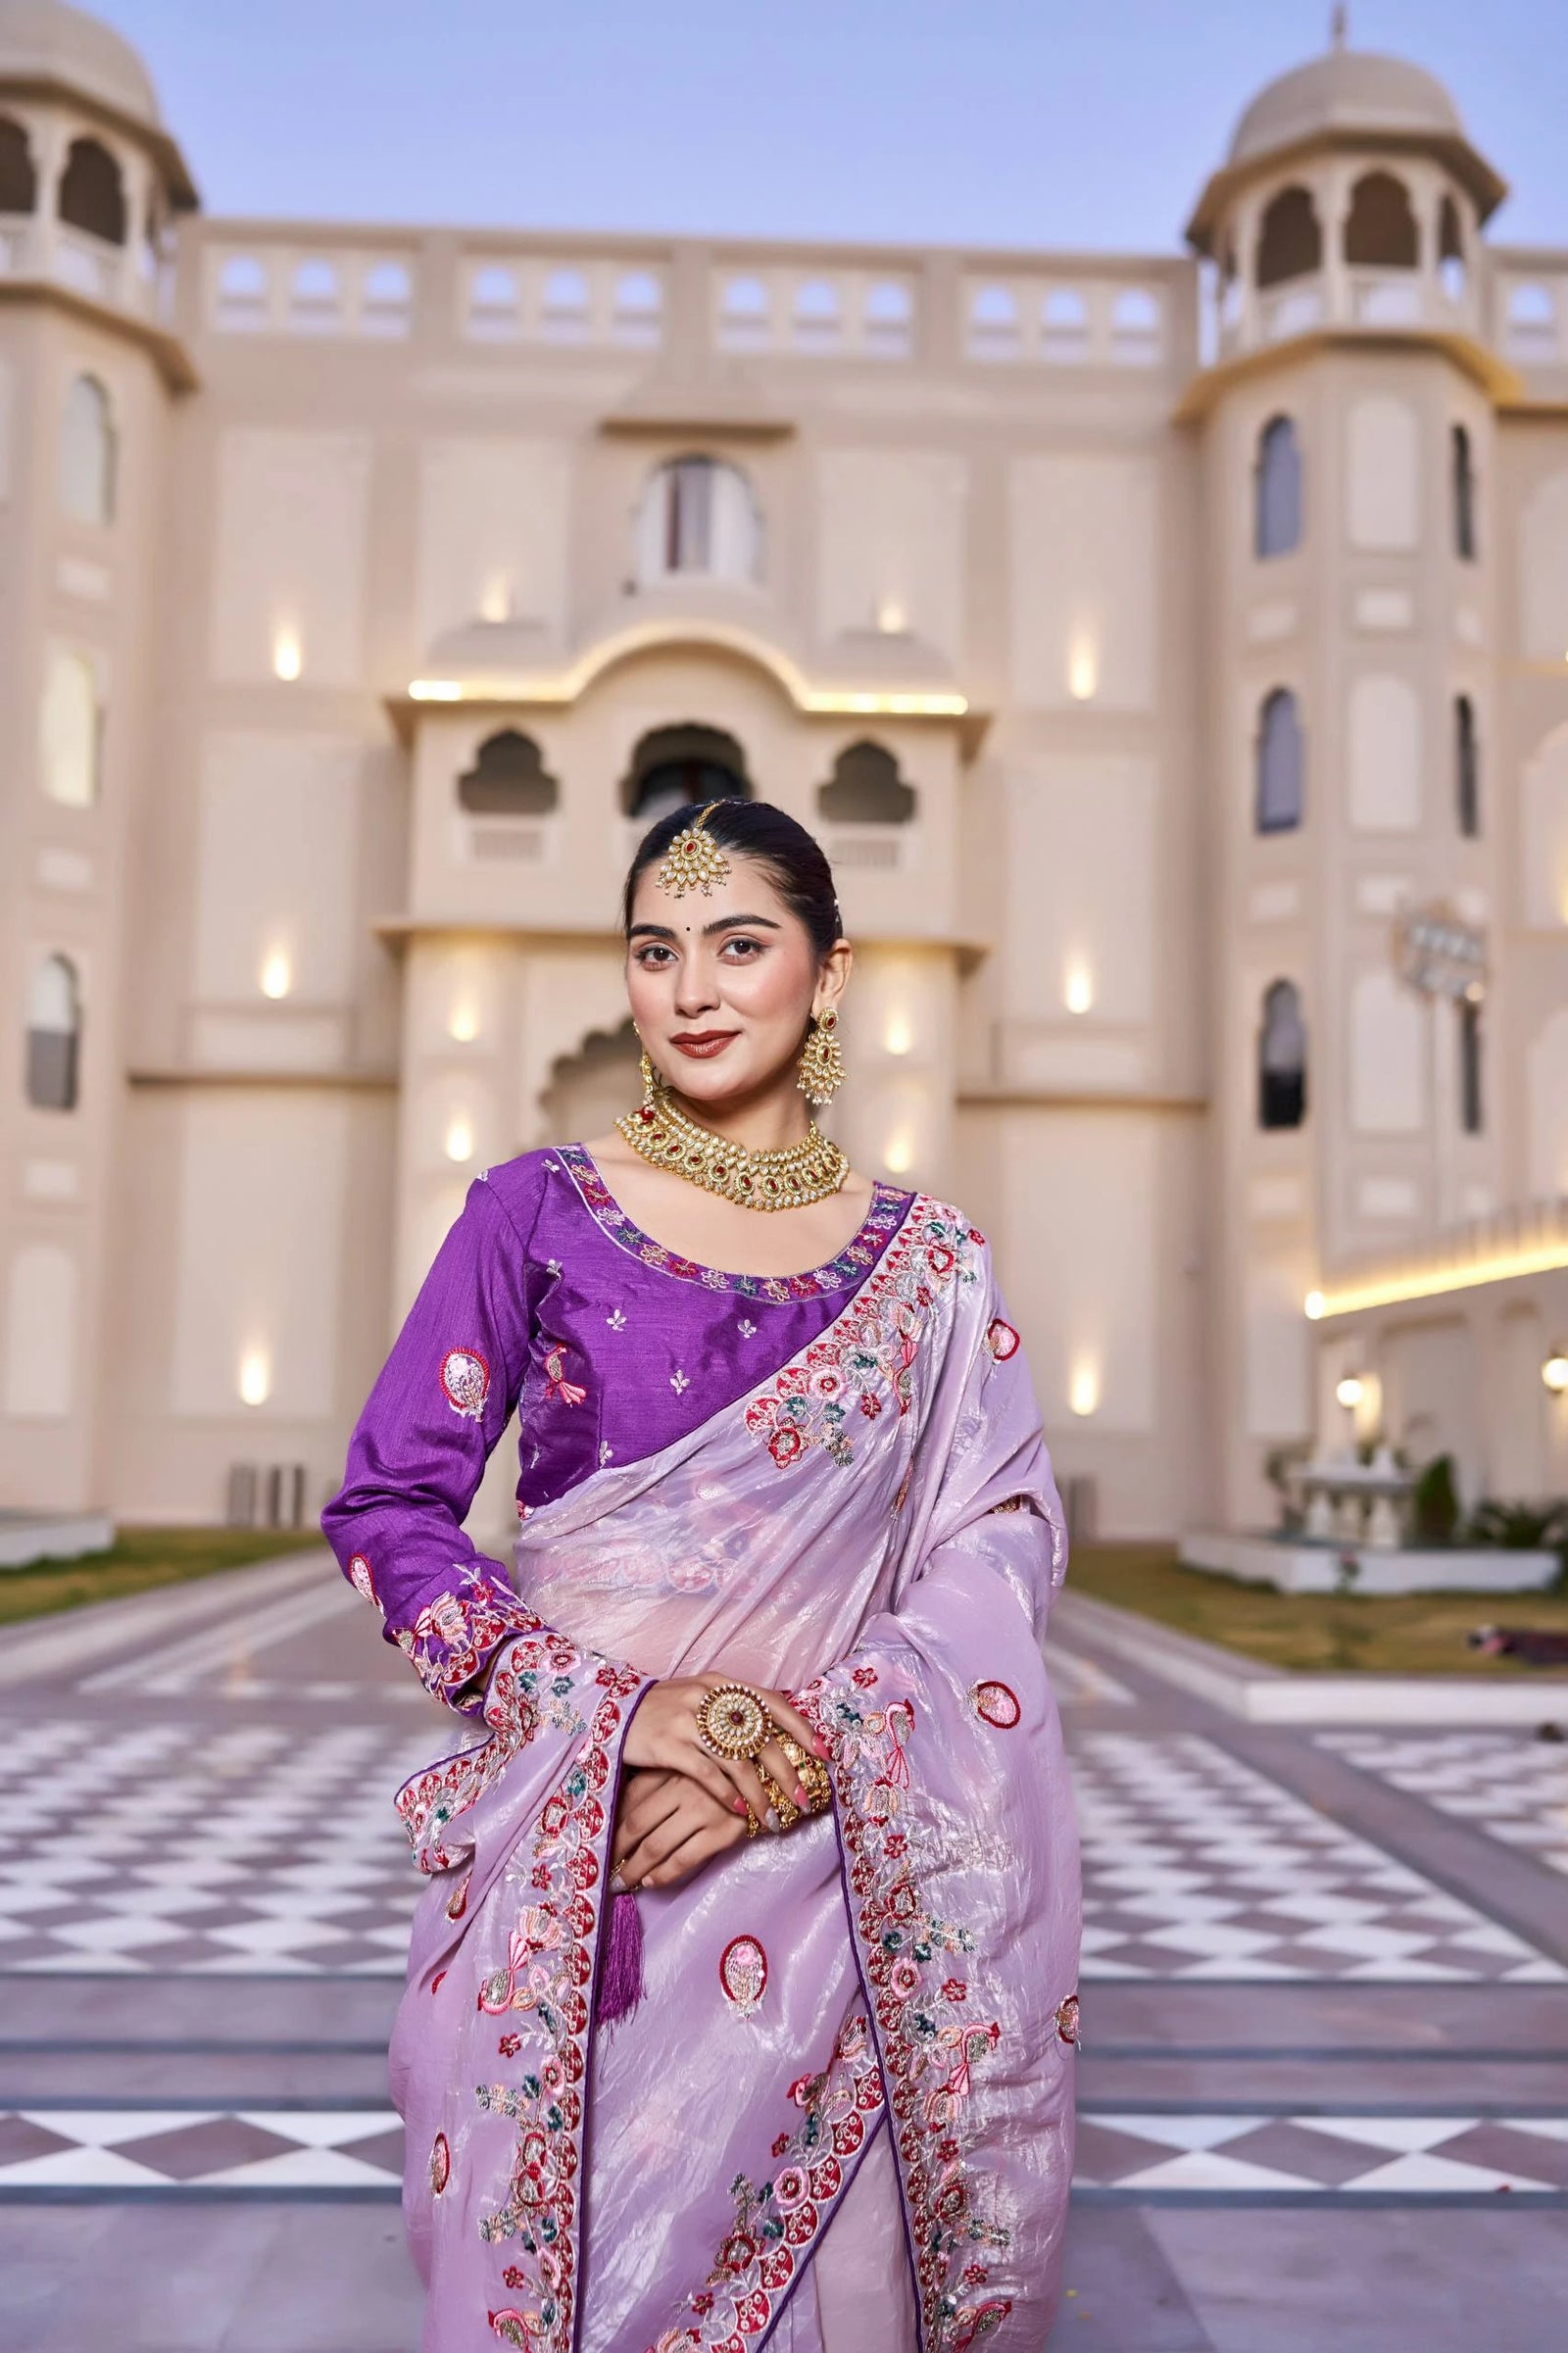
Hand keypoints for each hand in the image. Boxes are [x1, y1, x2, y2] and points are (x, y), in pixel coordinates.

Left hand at [612, 1769, 749, 1891]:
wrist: (781, 1775)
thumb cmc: (731, 1772)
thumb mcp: (693, 1765)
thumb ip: (660, 1779)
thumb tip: (624, 1810)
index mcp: (674, 1765)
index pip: (631, 1798)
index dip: (613, 1824)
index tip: (602, 1843)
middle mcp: (684, 1786)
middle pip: (637, 1824)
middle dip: (617, 1851)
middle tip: (606, 1868)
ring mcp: (703, 1809)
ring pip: (656, 1845)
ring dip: (635, 1869)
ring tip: (623, 1883)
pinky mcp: (723, 1831)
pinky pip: (684, 1859)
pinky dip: (663, 1874)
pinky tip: (652, 1882)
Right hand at [621, 1675, 828, 1831]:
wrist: (616, 1713)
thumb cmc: (666, 1710)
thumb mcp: (702, 1698)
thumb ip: (735, 1710)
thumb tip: (780, 1733)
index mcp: (722, 1684)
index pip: (773, 1703)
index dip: (801, 1728)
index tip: (823, 1753)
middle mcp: (709, 1697)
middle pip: (761, 1737)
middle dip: (787, 1773)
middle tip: (804, 1800)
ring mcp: (688, 1720)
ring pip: (737, 1761)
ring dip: (760, 1794)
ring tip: (772, 1818)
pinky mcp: (668, 1744)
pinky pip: (707, 1773)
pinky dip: (727, 1794)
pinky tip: (739, 1811)